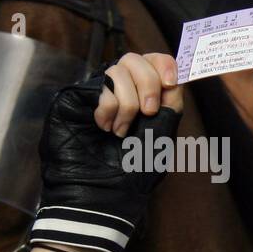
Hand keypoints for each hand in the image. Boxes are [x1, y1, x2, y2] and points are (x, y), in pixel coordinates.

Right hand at [30, 52, 182, 251]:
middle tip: (147, 113)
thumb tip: (175, 78)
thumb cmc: (134, 173)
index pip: (154, 62)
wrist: (103, 192)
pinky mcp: (77, 97)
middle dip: (148, 83)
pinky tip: (104, 127)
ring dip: (127, 103)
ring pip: (117, 70)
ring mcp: (98, 92)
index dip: (164, 64)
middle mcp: (122, 91)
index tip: (171, 82)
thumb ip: (169, 106)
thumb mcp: (162, 138)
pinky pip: (98, 85)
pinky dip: (109, 106)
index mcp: (146, 98)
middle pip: (136, 59)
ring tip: (120, 131)